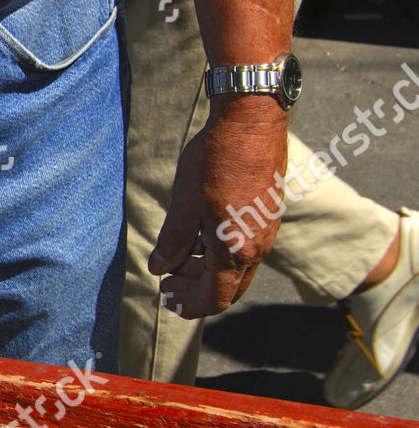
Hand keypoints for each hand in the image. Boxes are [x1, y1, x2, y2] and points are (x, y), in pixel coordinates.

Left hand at [148, 97, 290, 318]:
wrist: (252, 122)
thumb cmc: (216, 161)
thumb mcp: (184, 204)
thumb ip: (173, 242)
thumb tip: (160, 269)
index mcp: (236, 250)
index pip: (214, 298)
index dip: (188, 305)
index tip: (165, 297)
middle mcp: (257, 247)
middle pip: (227, 288)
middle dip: (196, 291)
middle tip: (167, 282)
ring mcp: (265, 231)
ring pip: (236, 268)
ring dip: (206, 270)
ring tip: (176, 257)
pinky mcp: (266, 214)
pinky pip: (243, 248)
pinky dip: (219, 252)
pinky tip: (197, 235)